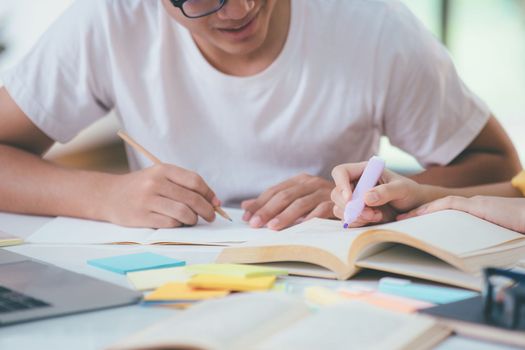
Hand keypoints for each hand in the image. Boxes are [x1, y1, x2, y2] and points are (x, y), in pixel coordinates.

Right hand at [100, 164, 219, 227]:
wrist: (108, 195)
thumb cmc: (141, 187)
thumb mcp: (159, 176)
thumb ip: (183, 185)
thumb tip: (214, 201)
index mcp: (163, 169)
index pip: (195, 181)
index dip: (209, 194)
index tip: (215, 203)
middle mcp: (155, 183)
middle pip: (192, 199)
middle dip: (206, 210)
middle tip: (210, 216)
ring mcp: (147, 200)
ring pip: (183, 213)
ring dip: (193, 219)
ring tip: (191, 220)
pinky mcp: (142, 216)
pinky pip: (170, 223)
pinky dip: (178, 225)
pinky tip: (176, 222)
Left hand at [241, 173, 334, 230]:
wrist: (353, 198)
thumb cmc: (319, 200)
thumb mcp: (295, 198)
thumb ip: (272, 201)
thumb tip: (245, 206)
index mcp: (299, 180)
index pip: (274, 191)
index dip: (259, 203)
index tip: (246, 217)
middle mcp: (310, 183)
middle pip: (284, 196)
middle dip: (267, 210)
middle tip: (255, 224)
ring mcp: (323, 192)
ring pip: (300, 203)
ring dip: (285, 216)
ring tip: (272, 227)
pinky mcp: (334, 203)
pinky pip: (320, 211)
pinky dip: (309, 219)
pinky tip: (299, 227)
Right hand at [330, 162, 426, 226]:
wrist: (414, 207)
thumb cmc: (409, 191)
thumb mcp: (402, 188)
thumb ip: (385, 191)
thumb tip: (366, 198)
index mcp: (363, 171)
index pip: (341, 172)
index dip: (340, 184)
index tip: (349, 198)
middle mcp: (355, 184)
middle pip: (337, 193)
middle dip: (350, 206)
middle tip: (369, 213)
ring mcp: (354, 199)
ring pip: (340, 208)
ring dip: (356, 216)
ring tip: (377, 216)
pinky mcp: (356, 213)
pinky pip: (347, 219)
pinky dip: (358, 222)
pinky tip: (375, 219)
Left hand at [398, 196, 524, 232]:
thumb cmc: (517, 229)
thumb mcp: (491, 235)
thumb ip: (474, 238)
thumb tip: (462, 257)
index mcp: (474, 214)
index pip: (444, 214)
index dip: (425, 218)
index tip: (408, 224)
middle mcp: (471, 206)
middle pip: (438, 209)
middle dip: (417, 214)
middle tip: (398, 221)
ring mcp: (475, 205)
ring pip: (441, 207)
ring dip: (420, 212)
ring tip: (402, 219)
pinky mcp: (479, 206)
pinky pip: (451, 205)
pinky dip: (434, 208)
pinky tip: (420, 213)